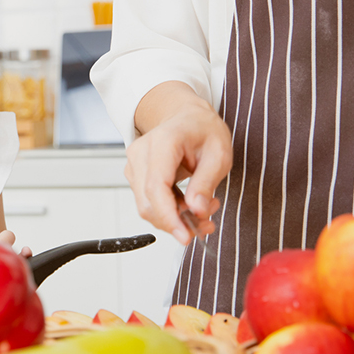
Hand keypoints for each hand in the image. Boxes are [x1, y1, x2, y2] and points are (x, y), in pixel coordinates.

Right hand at [126, 92, 231, 244]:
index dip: (169, 216)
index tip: (185, 236)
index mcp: (163, 142)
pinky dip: (169, 211)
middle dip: (176, 222)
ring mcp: (134, 164)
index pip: (156, 187)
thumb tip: (197, 210)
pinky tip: (189, 205)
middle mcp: (141, 152)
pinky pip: (148, 202)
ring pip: (147, 206)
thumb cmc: (203, 130)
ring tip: (203, 211)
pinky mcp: (135, 175)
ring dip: (174, 218)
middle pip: (148, 202)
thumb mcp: (219, 154)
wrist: (187, 117)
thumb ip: (206, 183)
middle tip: (206, 224)